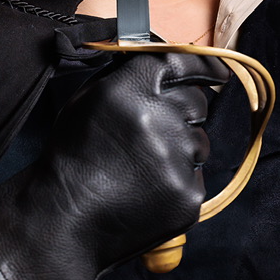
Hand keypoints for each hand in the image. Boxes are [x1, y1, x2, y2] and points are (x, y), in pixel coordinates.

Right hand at [0, 50, 227, 279]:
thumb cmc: (72, 158)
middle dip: (183, 112)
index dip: (202, 66)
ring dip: (180, 147)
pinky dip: (178, 179)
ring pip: (199, 140)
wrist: (62, 219)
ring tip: (142, 167)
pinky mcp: (188, 193)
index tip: (217, 74)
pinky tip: (147, 188)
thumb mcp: (86, 102)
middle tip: (156, 132)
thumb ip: (125, 76)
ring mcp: (177, 159)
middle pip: (197, 102)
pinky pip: (196, 174)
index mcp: (130, 91)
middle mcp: (159, 120)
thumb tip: (161, 60)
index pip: (180, 62)